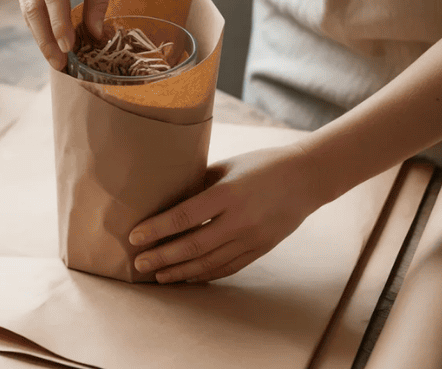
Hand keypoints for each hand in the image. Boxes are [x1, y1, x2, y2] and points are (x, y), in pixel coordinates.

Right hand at [12, 0, 117, 70]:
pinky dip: (37, 23)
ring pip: (26, 7)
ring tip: (56, 58)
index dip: (60, 23)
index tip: (70, 48)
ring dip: (40, 35)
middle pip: (33, 4)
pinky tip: (49, 41)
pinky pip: (26, 2)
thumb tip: (94, 34)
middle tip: (59, 63)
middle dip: (45, 37)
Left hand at [128, 144, 325, 282]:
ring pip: (209, 263)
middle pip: (193, 245)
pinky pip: (228, 267)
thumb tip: (165, 197)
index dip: (157, 229)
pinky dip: (205, 274)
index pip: (184, 216)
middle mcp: (240, 219)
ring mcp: (252, 238)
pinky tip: (187, 276)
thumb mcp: (228, 166)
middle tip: (138, 264)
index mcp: (228, 193)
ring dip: (180, 271)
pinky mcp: (261, 249)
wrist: (307, 177)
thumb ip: (199, 184)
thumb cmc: (262, 164)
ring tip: (157, 276)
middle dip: (162, 257)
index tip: (134, 237)